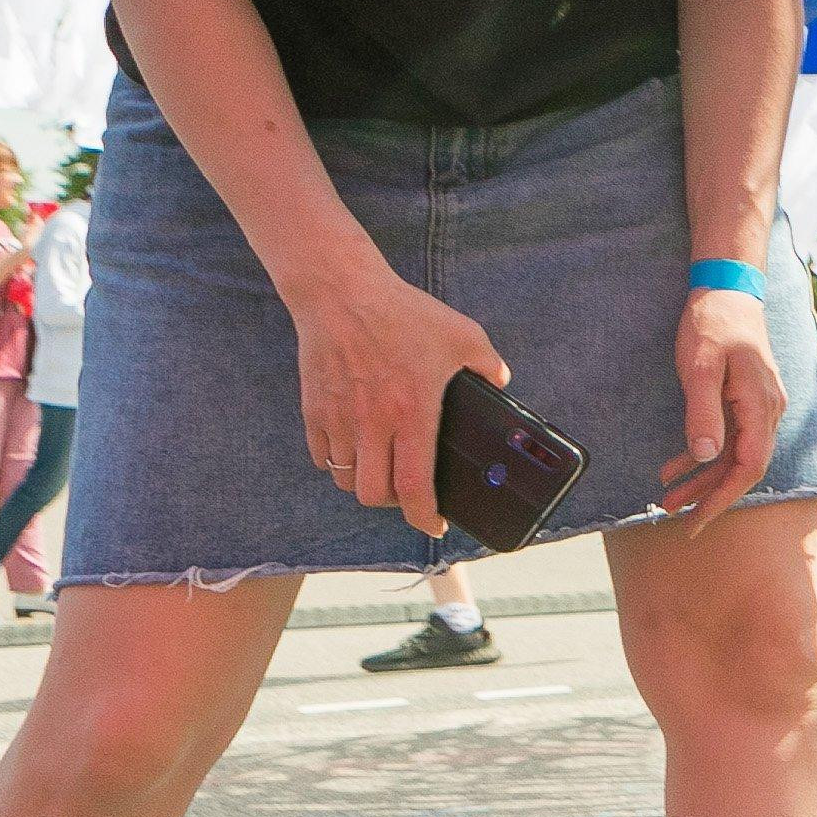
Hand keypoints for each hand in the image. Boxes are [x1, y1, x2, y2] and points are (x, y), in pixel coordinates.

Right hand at [291, 263, 511, 535]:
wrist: (340, 291)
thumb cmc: (404, 313)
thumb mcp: (462, 334)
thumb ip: (488, 364)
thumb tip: (503, 384)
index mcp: (412, 410)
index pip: (415, 484)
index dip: (425, 515)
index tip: (435, 525)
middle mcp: (372, 422)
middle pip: (374, 494)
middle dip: (394, 503)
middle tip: (408, 492)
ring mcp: (339, 418)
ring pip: (347, 479)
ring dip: (367, 483)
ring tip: (384, 469)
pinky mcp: (314, 409)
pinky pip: (323, 457)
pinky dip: (339, 463)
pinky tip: (356, 450)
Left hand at [662, 284, 784, 526]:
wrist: (728, 290)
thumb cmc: (714, 323)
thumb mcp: (701, 368)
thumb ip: (703, 412)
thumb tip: (706, 455)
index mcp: (760, 404)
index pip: (749, 466)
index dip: (724, 496)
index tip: (698, 518)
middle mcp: (768, 410)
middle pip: (742, 466)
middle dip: (707, 493)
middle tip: (671, 513)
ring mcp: (760, 405)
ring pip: (735, 453)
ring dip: (702, 476)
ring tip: (667, 495)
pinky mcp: (748, 399)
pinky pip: (730, 436)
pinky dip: (704, 453)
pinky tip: (676, 464)